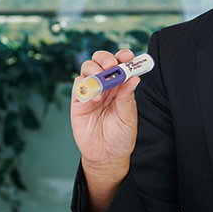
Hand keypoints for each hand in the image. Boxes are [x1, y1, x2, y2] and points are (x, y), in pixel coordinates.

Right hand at [70, 49, 140, 211]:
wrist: (106, 156)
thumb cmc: (120, 136)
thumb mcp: (128, 116)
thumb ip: (127, 96)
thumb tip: (134, 77)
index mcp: (120, 86)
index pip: (119, 64)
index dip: (122, 57)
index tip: (128, 56)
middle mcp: (105, 86)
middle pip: (100, 61)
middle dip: (105, 58)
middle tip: (112, 65)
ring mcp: (91, 92)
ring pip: (86, 69)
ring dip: (94, 69)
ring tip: (102, 82)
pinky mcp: (78, 102)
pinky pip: (78, 86)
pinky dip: (85, 86)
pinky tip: (95, 98)